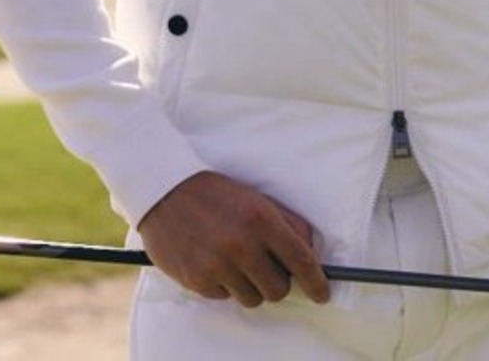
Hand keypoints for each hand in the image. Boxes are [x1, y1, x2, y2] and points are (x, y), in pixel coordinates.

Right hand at [137, 170, 330, 307]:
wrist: (166, 189)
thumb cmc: (216, 193)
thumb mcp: (255, 198)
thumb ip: (286, 223)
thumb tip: (308, 251)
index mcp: (260, 219)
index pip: (300, 259)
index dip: (316, 281)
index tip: (322, 293)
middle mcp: (241, 244)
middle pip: (279, 289)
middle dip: (279, 282)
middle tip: (269, 268)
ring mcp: (218, 265)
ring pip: (253, 298)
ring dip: (252, 286)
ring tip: (238, 263)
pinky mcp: (198, 280)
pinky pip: (225, 297)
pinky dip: (226, 286)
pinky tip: (216, 263)